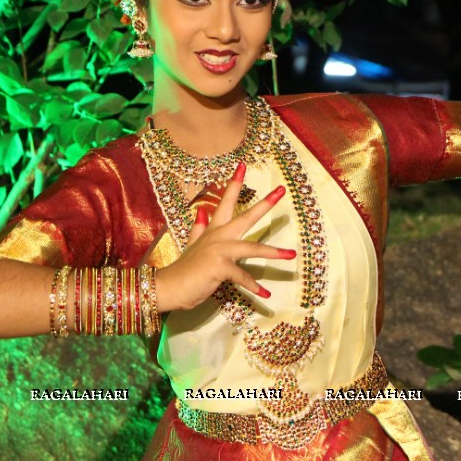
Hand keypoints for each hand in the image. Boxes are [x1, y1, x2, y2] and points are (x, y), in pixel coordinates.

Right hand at [154, 162, 295, 311]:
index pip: (225, 201)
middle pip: (246, 216)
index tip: (243, 165)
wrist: (169, 287)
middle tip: (281, 190)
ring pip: (252, 248)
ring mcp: (219, 250)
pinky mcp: (220, 267)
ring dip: (274, 252)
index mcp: (214, 230)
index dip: (235, 183)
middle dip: (265, 203)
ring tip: (291, 255)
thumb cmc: (184, 269)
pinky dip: (254, 287)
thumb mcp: (192, 245)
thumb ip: (199, 229)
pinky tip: (265, 295)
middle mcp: (218, 236)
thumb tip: (201, 210)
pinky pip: (242, 276)